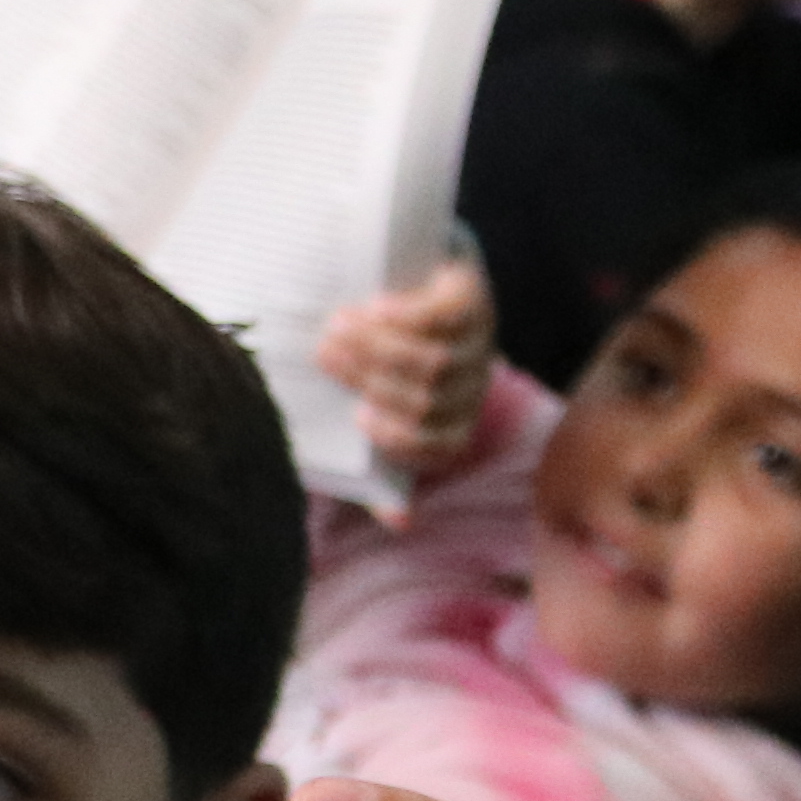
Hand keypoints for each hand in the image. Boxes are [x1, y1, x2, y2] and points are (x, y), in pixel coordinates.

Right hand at [316, 253, 495, 486]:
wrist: (411, 277)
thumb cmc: (381, 356)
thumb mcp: (374, 408)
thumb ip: (377, 463)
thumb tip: (401, 523)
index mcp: (455, 423)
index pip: (441, 446)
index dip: (403, 439)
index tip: (358, 419)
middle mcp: (472, 387)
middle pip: (427, 397)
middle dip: (370, 378)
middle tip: (322, 354)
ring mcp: (478, 342)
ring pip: (433, 359)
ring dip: (378, 344)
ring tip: (335, 325)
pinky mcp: (474, 298)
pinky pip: (443, 315)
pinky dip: (404, 314)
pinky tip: (372, 305)